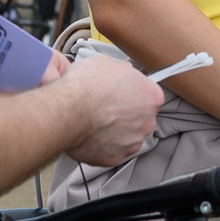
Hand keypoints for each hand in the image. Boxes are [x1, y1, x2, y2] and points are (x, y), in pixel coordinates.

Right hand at [49, 55, 163, 166]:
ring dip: (114, 131)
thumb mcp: (106, 62)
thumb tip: (119, 72)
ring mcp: (131, 142)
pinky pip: (111, 151)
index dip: (133, 91)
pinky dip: (102, 145)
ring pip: (126, 136)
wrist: (68, 110)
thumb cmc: (86, 87)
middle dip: (125, 113)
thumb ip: (120, 71)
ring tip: (95, 121)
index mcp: (151, 96)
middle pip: (140, 118)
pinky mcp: (115, 158)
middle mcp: (147, 122)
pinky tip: (89, 135)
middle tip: (105, 106)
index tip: (122, 92)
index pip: (149, 94)